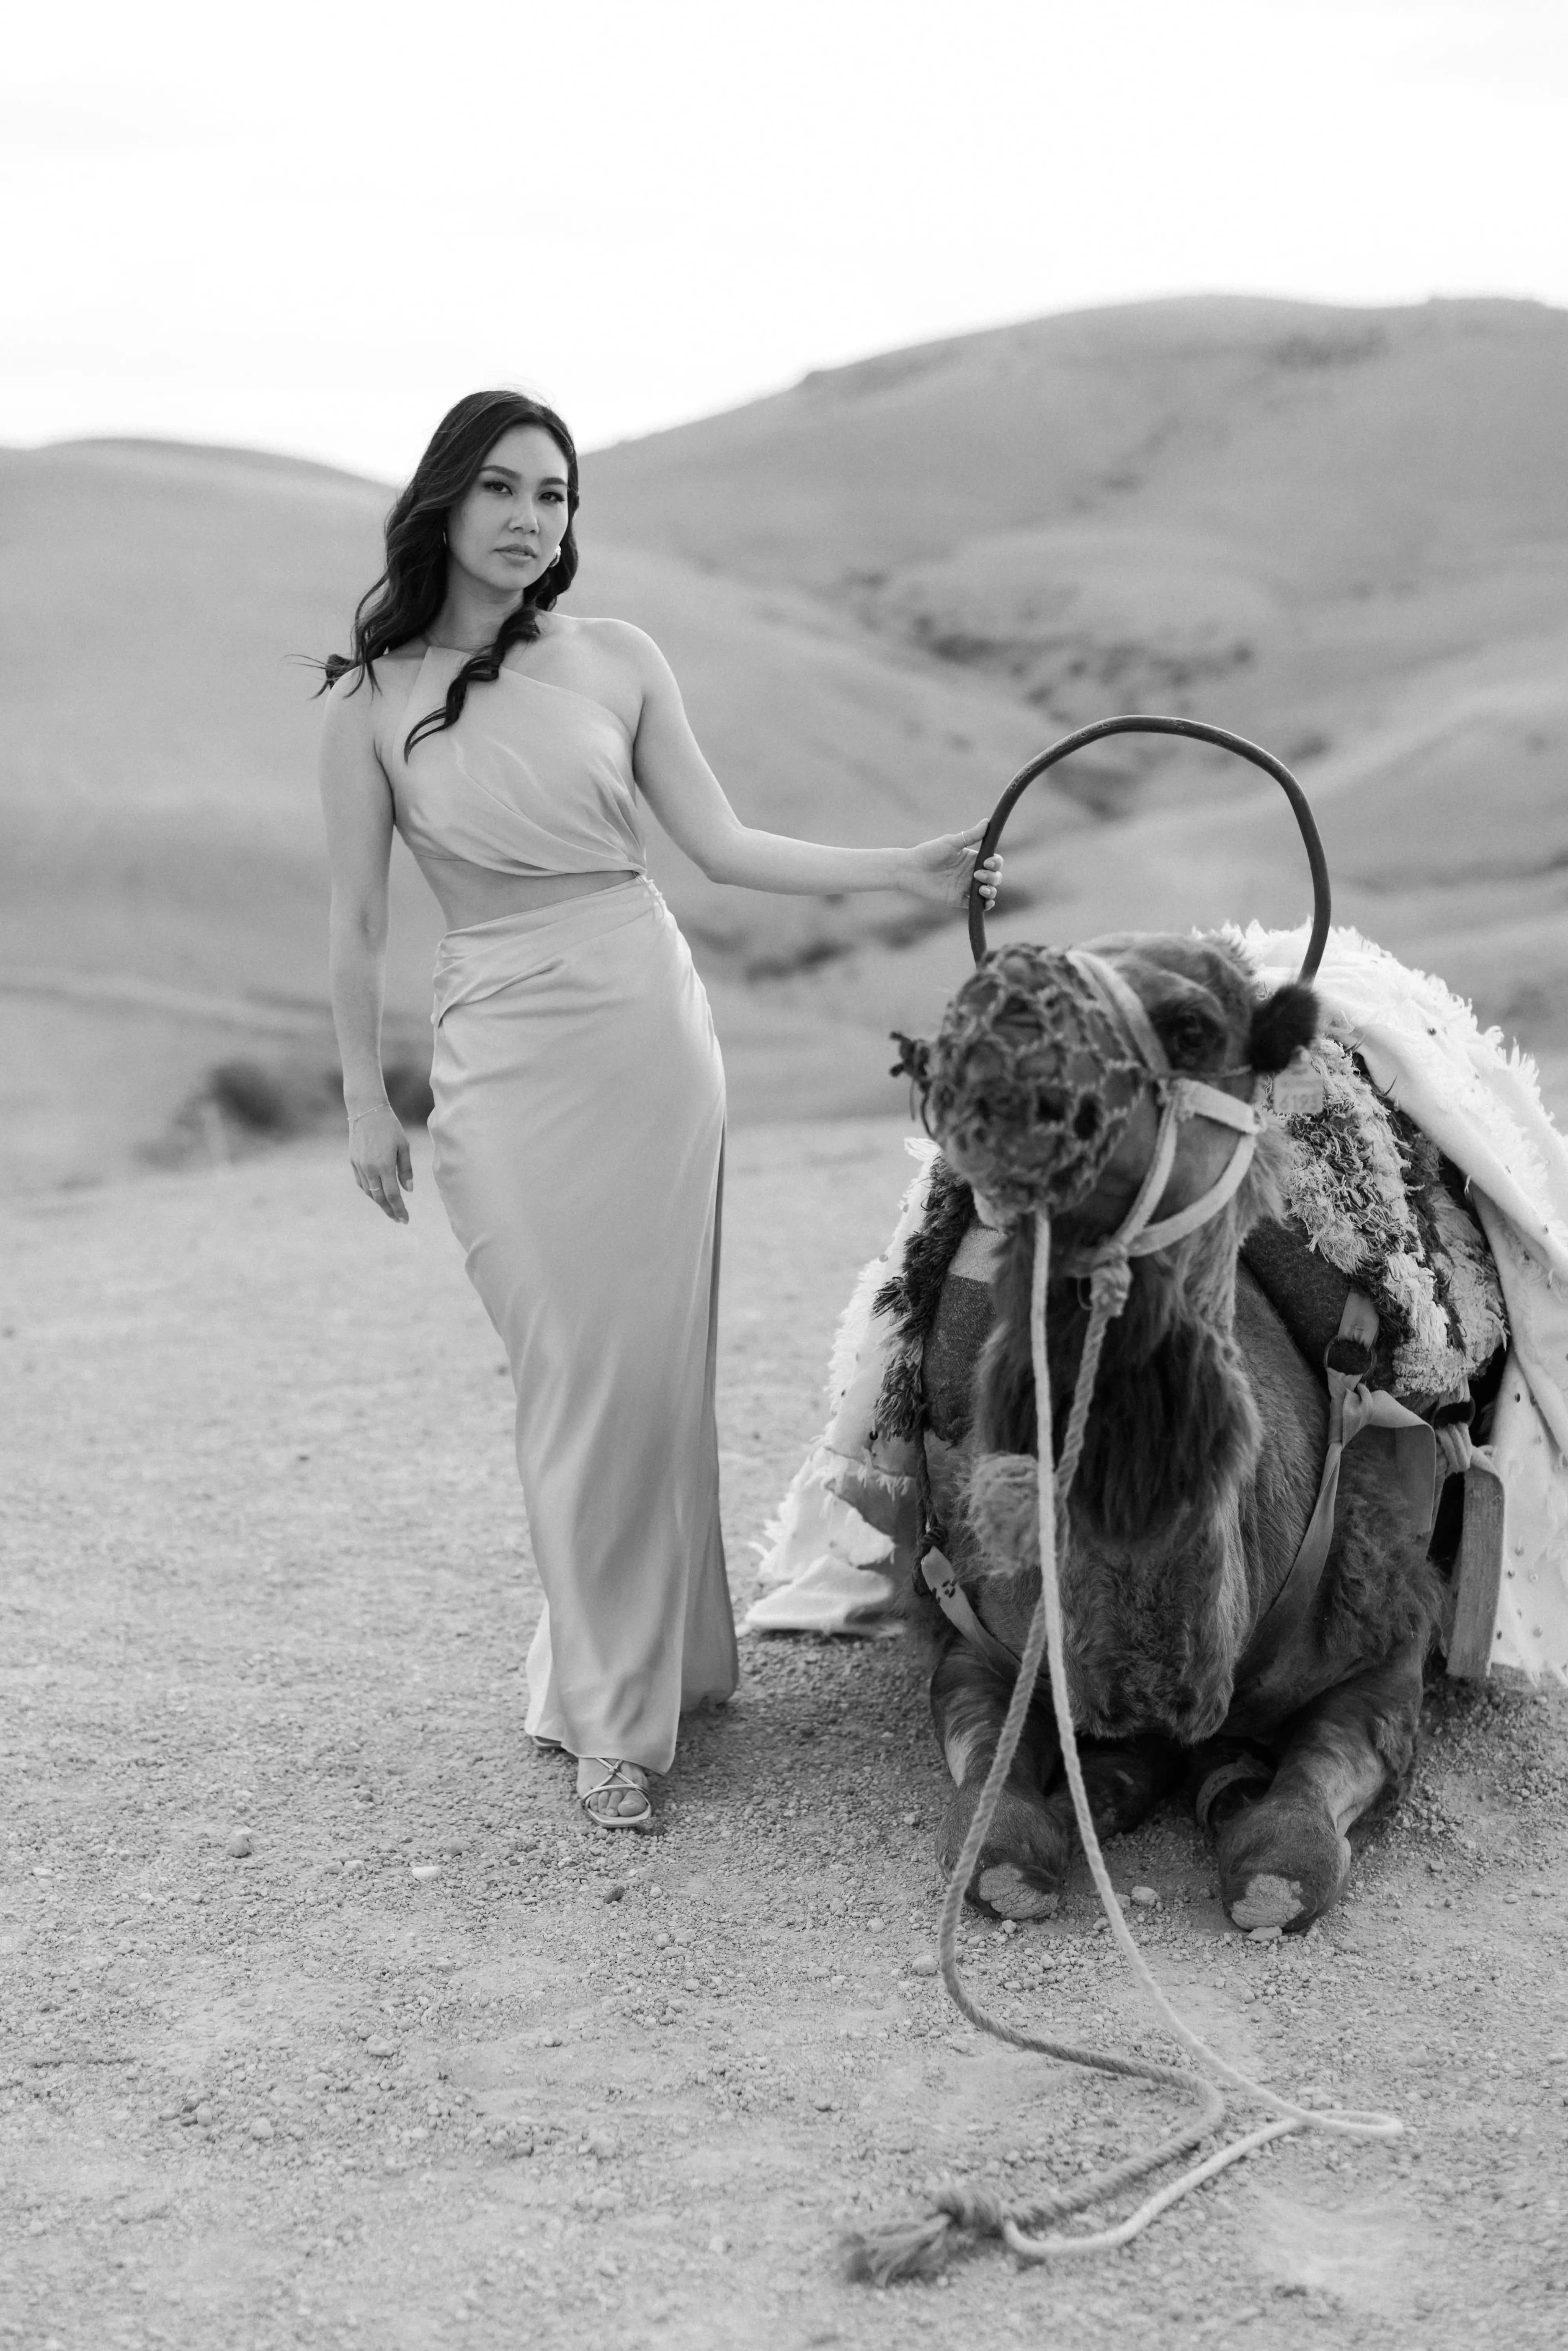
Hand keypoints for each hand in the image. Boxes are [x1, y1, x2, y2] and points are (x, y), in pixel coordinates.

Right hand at [349, 1105, 412, 1222]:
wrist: (366, 1111)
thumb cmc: (390, 1127)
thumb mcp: (403, 1146)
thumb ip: (405, 1169)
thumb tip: (408, 1190)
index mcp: (384, 1165)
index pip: (392, 1195)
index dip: (399, 1209)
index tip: (405, 1220)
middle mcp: (369, 1169)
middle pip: (379, 1198)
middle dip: (389, 1210)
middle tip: (399, 1219)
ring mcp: (359, 1166)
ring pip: (369, 1192)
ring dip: (380, 1202)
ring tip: (390, 1207)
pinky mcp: (353, 1161)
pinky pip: (362, 1183)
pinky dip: (370, 1191)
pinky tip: (377, 1194)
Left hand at [903, 823, 1002, 909]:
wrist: (911, 869)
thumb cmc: (929, 852)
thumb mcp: (951, 842)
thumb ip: (970, 835)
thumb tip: (987, 821)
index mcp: (972, 859)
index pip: (993, 862)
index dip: (996, 863)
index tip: (987, 862)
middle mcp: (971, 873)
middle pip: (994, 877)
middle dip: (993, 877)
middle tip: (977, 875)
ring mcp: (966, 887)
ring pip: (988, 891)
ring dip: (991, 891)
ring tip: (982, 889)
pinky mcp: (958, 899)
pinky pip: (976, 905)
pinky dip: (985, 905)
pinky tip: (986, 903)